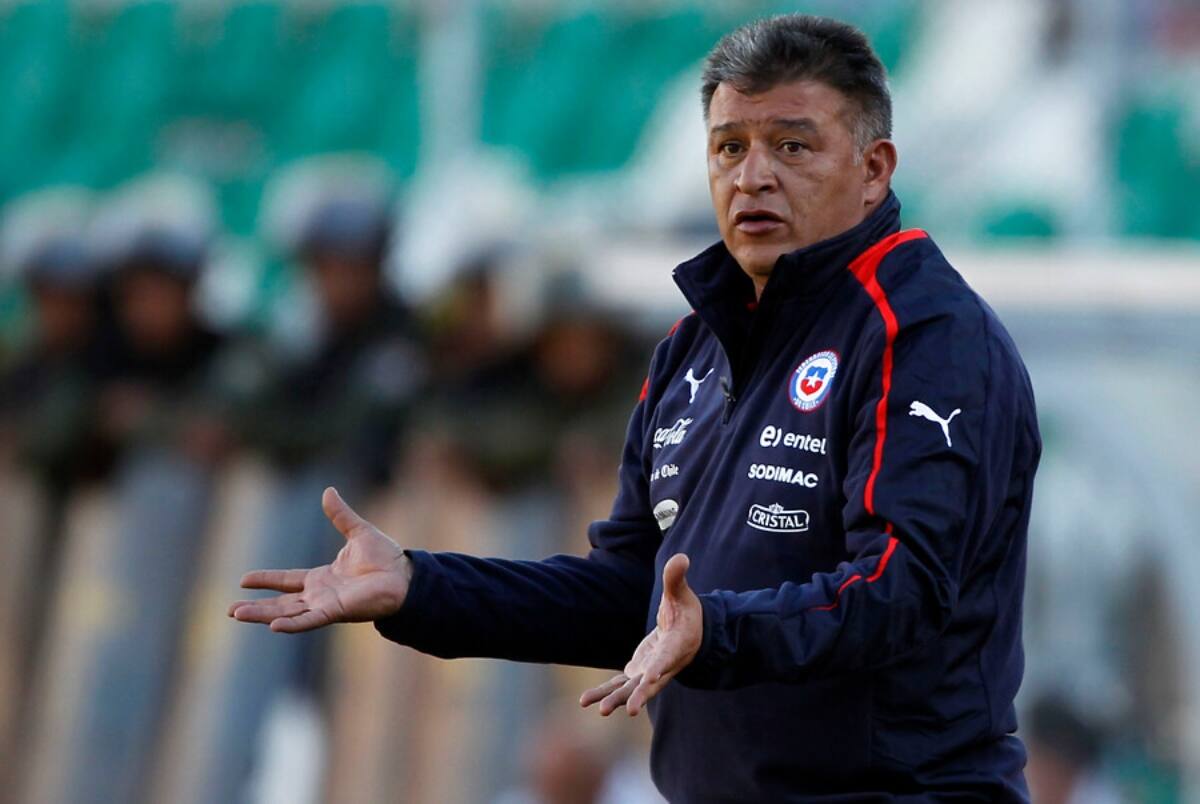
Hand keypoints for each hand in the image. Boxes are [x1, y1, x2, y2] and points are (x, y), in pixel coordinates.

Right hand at [227, 487, 412, 632]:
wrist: (405, 575)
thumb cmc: (386, 558)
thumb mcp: (358, 531)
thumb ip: (340, 515)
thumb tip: (328, 491)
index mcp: (322, 578)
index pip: (287, 580)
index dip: (266, 580)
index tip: (243, 580)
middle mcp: (320, 594)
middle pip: (281, 602)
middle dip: (256, 606)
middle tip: (231, 610)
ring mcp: (326, 604)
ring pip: (288, 612)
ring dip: (263, 614)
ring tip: (237, 614)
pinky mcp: (337, 611)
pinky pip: (310, 619)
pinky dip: (292, 624)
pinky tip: (272, 626)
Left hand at [580, 553, 701, 716]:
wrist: (687, 632)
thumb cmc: (686, 611)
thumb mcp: (682, 594)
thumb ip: (676, 579)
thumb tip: (680, 557)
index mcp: (677, 645)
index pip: (669, 657)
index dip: (661, 667)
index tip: (652, 677)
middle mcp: (664, 665)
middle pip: (651, 684)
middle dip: (639, 696)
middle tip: (629, 710)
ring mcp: (649, 672)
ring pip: (631, 689)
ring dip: (615, 698)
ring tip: (597, 708)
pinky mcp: (636, 672)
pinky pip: (619, 685)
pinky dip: (604, 692)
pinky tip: (585, 701)